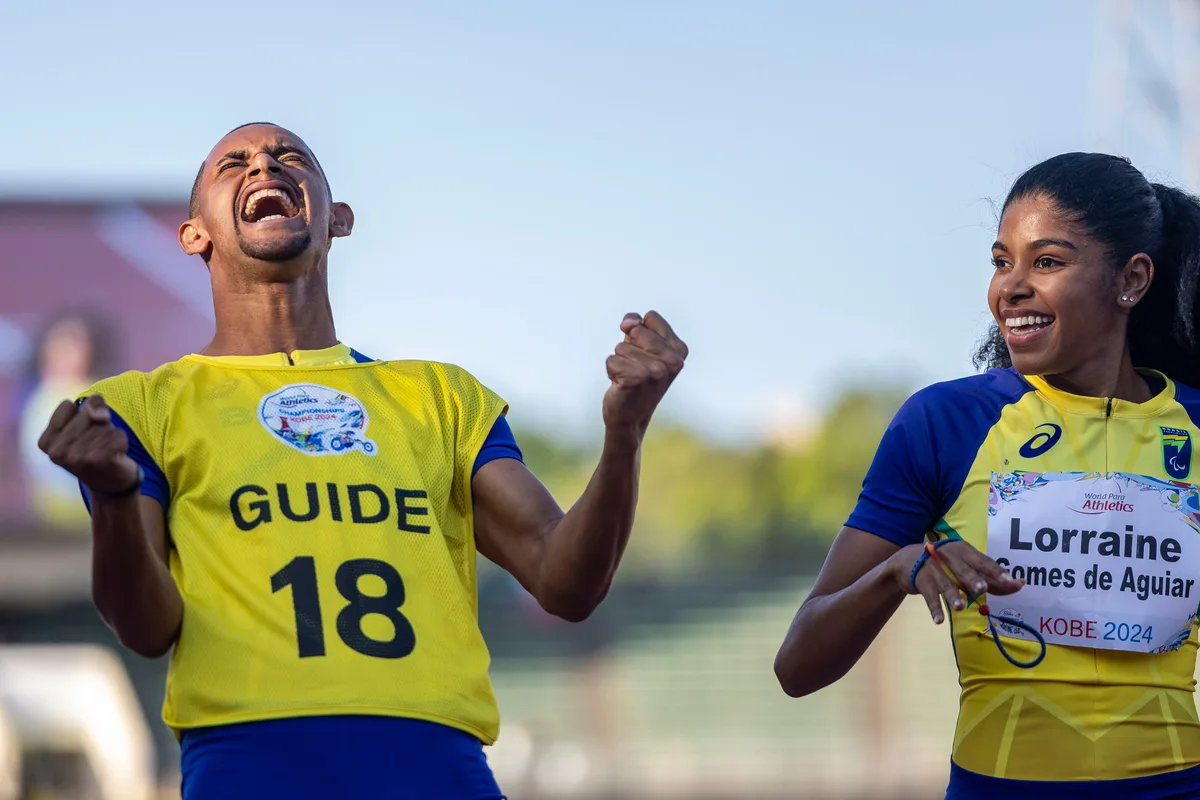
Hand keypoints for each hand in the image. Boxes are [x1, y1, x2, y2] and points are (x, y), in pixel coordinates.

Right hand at [38, 395, 139, 495]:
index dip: (82, 412)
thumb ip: (92, 405)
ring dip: (110, 433)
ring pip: (103, 424)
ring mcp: (75, 458)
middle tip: (96, 443)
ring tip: (105, 449)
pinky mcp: (97, 461)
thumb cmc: (96, 446)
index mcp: (45, 442)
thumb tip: (100, 416)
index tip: (83, 431)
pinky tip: (116, 453)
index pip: (67, 405)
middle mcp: (55, 452)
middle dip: (98, 423)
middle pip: (86, 413)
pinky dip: (122, 440)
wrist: (110, 483)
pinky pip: (117, 434)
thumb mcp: (88, 422)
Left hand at [603, 311, 687, 438]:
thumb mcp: (640, 347)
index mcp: (680, 350)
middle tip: (635, 369)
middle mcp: (673, 361)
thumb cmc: (634, 379)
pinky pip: (611, 360)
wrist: (629, 418)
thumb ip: (636, 325)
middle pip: (635, 330)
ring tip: (629, 379)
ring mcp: (657, 371)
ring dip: (619, 362)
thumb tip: (628, 323)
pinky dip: (611, 371)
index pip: (650, 317)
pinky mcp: (638, 379)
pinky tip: (622, 386)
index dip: (638, 331)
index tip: (643, 354)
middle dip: (628, 348)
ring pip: (621, 347)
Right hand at [888, 540, 1023, 623]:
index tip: (1009, 581)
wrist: (908, 561)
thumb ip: (992, 578)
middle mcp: (948, 556)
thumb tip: (1020, 584)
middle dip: (972, 579)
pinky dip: (934, 608)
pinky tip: (939, 620)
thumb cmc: (947, 565)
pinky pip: (929, 596)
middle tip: (982, 589)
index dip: (995, 571)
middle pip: (962, 569)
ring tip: (960, 607)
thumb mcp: (968, 567)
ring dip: (952, 595)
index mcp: (963, 550)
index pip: (982, 561)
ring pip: (945, 583)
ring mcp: (932, 568)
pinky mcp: (921, 580)